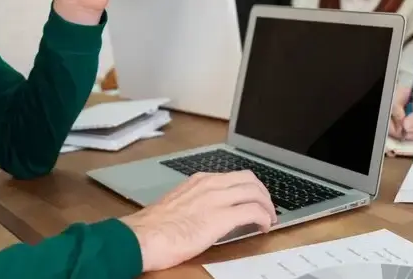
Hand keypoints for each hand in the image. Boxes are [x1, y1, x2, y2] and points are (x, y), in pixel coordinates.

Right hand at [120, 170, 277, 271]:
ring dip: (267, 205)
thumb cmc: (153, 227)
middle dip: (263, 193)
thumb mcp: (177, 204)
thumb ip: (194, 202)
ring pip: (255, 192)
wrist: (144, 237)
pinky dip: (264, 218)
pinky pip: (253, 211)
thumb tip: (203, 212)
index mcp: (199, 180)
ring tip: (269, 218)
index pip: (233, 175)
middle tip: (267, 208)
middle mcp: (210, 184)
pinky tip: (264, 227)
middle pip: (249, 179)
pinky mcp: (221, 217)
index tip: (253, 197)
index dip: (249, 187)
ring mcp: (216, 198)